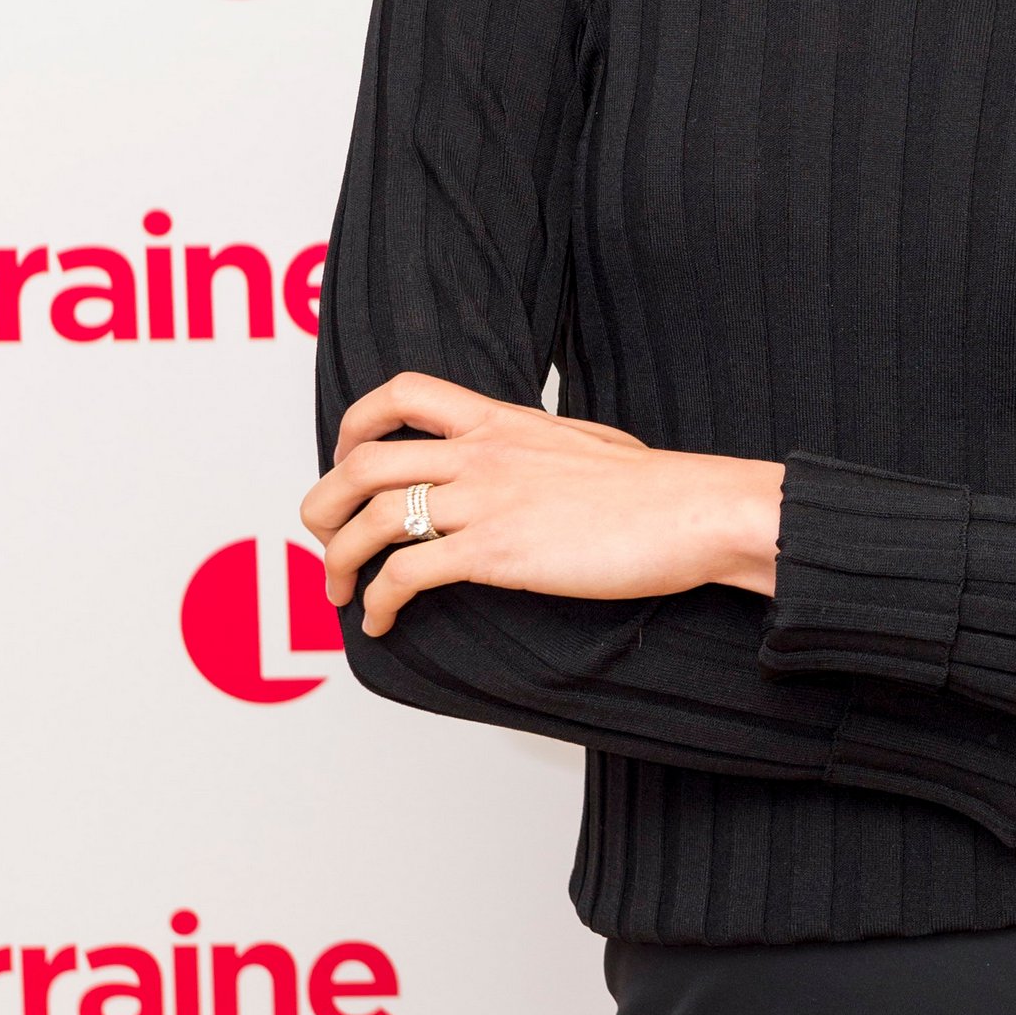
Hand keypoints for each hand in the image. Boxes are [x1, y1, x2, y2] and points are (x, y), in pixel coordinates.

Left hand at [300, 374, 783, 636]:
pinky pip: (407, 574)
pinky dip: (379, 602)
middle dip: (323, 504)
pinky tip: (382, 620)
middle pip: (363, 463)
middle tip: (321, 536)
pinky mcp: (496, 553)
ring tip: (339, 593)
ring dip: (338, 562)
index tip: (346, 458)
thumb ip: (537, 449)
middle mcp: (481, 452)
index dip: (355, 424)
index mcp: (501, 420)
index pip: (403, 393)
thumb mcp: (583, 445)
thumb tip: (529, 465)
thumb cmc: (655, 489)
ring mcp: (486, 501)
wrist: (694, 510)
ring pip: (372, 520)